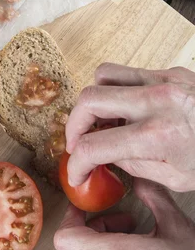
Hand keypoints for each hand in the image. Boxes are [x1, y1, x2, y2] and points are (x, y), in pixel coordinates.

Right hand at [65, 64, 194, 191]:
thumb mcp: (175, 178)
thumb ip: (132, 164)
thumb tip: (105, 155)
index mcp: (158, 135)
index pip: (94, 146)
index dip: (76, 163)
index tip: (75, 172)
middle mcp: (157, 101)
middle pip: (89, 101)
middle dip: (73, 126)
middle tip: (78, 143)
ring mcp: (164, 81)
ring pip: (102, 76)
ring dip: (93, 101)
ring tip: (101, 122)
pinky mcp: (170, 71)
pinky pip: (127, 72)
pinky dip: (115, 89)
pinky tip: (124, 109)